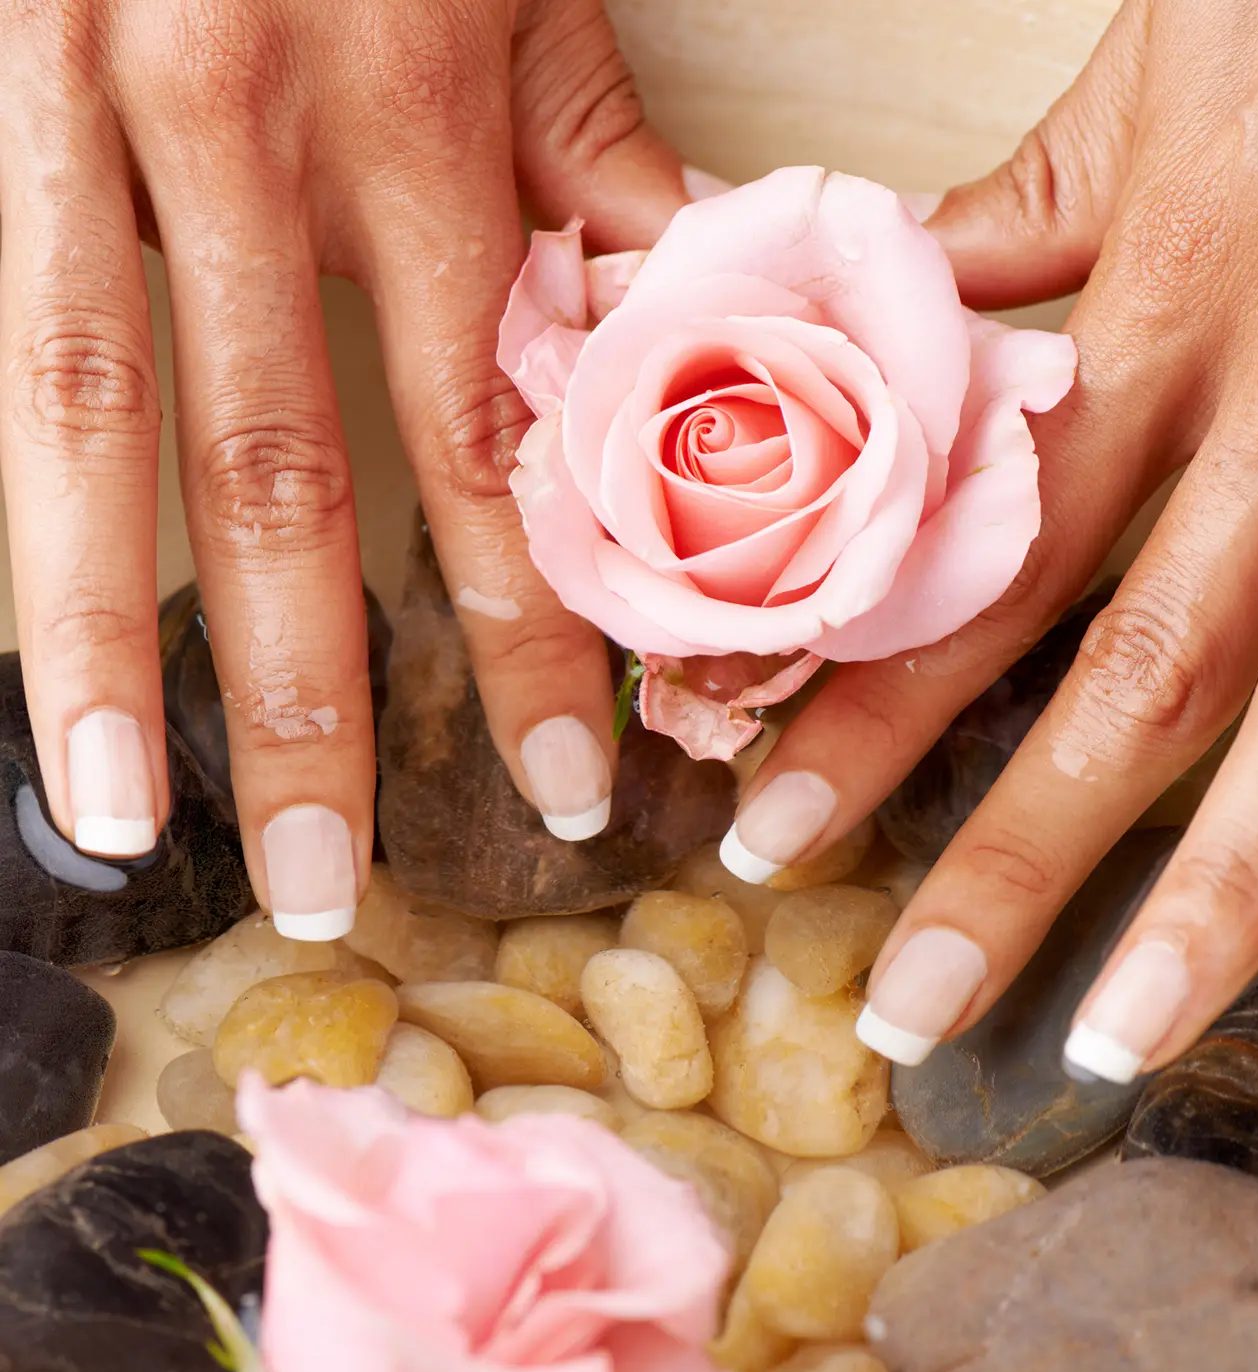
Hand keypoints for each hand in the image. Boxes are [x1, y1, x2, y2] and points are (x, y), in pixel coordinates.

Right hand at [0, 0, 686, 934]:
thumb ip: (594, 174)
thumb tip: (680, 353)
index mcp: (409, 99)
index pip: (490, 434)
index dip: (529, 623)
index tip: (566, 782)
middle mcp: (229, 111)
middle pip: (271, 468)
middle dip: (299, 696)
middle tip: (324, 887)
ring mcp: (66, 87)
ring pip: (76, 411)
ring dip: (93, 641)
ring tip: (107, 824)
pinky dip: (8, 490)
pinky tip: (22, 645)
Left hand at [722, 0, 1257, 1075]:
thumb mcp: (1150, 76)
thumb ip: (1031, 230)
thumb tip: (906, 320)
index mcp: (1163, 313)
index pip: (976, 560)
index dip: (861, 710)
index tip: (761, 829)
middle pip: (1125, 670)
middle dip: (1006, 856)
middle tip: (904, 1009)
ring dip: (1219, 880)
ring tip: (1126, 1033)